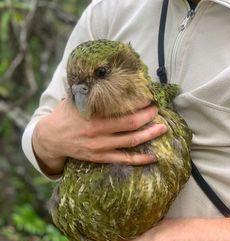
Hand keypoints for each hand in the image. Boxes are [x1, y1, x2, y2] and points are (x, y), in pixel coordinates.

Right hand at [32, 98, 166, 174]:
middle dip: (148, 118)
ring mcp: (100, 148)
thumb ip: (90, 91)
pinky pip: (123, 160)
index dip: (139, 106)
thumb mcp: (74, 100)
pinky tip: (152, 158)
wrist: (51, 139)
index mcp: (93, 117)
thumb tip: (105, 74)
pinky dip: (139, 160)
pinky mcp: (100, 158)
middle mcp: (98, 134)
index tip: (150, 99)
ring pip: (130, 143)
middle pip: (131, 127)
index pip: (123, 112)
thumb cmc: (64, 115)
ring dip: (149, 136)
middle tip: (158, 110)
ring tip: (162, 129)